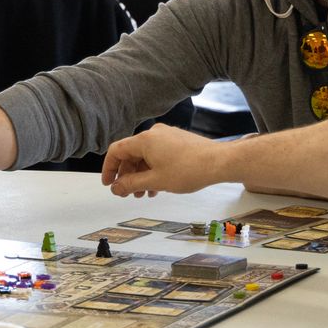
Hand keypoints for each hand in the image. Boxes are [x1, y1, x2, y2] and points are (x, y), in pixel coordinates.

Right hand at [100, 124, 219, 197]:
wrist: (218, 162)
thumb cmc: (190, 169)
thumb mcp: (155, 181)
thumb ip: (131, 184)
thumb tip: (115, 187)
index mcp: (145, 140)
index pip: (117, 151)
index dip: (109, 168)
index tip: (108, 183)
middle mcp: (154, 134)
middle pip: (131, 154)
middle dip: (127, 175)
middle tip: (127, 193)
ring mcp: (167, 136)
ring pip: (145, 156)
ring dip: (141, 175)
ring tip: (144, 193)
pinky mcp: (177, 141)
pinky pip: (158, 155)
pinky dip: (153, 169)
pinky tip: (158, 185)